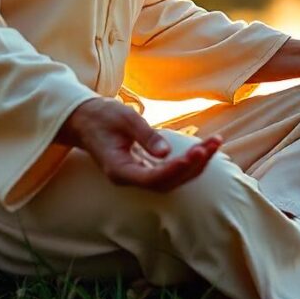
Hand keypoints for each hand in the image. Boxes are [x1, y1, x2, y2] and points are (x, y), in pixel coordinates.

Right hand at [55, 97, 221, 191]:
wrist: (84, 120)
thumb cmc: (102, 116)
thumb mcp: (123, 118)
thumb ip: (145, 135)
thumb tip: (166, 152)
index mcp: (119, 170)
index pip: (152, 179)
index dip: (175, 169)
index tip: (195, 154)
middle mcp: (130, 178)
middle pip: (167, 182)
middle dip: (193, 165)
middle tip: (212, 145)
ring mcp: (137, 176)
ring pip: (172, 178)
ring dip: (195, 164)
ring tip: (214, 144)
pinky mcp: (144, 169)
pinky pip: (169, 170)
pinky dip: (187, 161)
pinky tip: (203, 149)